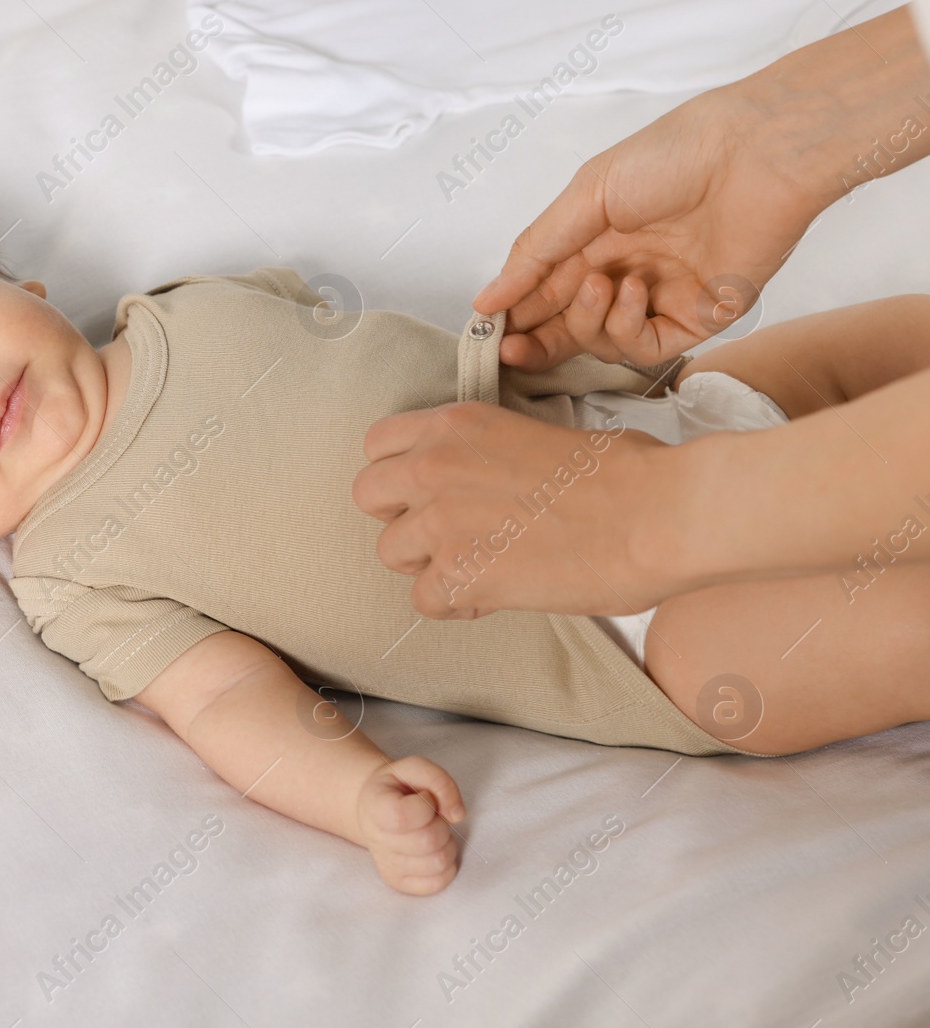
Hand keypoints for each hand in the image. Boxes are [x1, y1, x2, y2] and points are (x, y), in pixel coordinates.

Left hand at [353, 400, 686, 617]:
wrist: (660, 514)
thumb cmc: (626, 474)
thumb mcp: (539, 432)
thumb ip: (489, 454)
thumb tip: (486, 479)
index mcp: (456, 424)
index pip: (378, 444)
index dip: (400, 473)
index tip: (429, 490)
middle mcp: (434, 465)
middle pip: (367, 496)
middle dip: (402, 517)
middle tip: (449, 532)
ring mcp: (440, 522)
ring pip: (390, 553)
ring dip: (430, 564)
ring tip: (482, 565)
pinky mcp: (459, 575)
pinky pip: (424, 600)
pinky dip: (458, 604)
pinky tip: (498, 594)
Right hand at [357, 756, 465, 895]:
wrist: (374, 807)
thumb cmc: (398, 788)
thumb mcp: (415, 768)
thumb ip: (439, 781)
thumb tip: (457, 814)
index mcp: (375, 807)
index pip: (405, 815)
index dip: (426, 804)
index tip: (422, 797)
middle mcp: (376, 839)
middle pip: (428, 841)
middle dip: (441, 825)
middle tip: (432, 817)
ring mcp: (387, 864)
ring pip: (437, 863)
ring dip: (446, 845)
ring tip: (434, 833)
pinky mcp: (398, 881)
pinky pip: (436, 883)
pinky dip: (446, 867)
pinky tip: (435, 852)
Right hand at [474, 82, 828, 372]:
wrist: (755, 154)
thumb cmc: (676, 155)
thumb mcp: (586, 194)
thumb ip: (535, 252)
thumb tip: (487, 298)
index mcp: (597, 238)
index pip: (544, 290)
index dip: (514, 313)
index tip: (486, 329)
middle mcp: (626, 271)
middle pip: (568, 326)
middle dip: (536, 340)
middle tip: (509, 347)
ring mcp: (661, 299)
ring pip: (601, 341)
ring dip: (587, 320)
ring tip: (598, 284)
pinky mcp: (697, 319)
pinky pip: (645, 348)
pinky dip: (625, 328)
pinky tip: (630, 292)